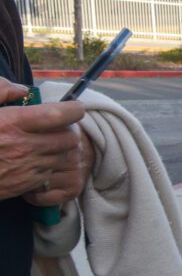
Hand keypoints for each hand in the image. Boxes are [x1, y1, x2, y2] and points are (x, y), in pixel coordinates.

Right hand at [0, 82, 85, 200]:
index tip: (74, 107)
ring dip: (61, 149)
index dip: (73, 109)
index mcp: (13, 123)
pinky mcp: (23, 185)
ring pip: (63, 157)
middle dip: (69, 130)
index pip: (60, 115)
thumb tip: (22, 90)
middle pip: (69, 138)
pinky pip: (50, 174)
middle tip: (60, 126)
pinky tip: (35, 159)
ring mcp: (25, 168)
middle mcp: (24, 147)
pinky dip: (49, 166)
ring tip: (48, 142)